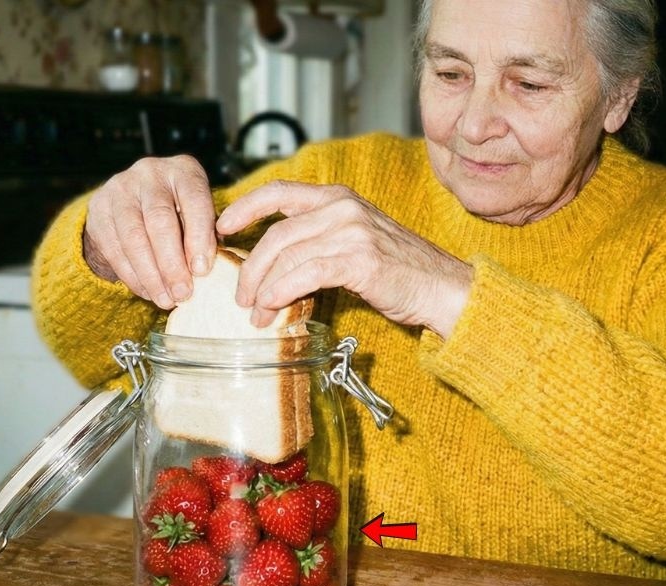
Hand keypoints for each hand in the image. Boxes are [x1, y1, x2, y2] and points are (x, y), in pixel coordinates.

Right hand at [82, 155, 216, 308]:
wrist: (136, 201)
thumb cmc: (181, 212)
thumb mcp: (199, 215)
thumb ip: (206, 236)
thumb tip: (205, 270)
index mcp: (183, 170)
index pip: (194, 200)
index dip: (199, 237)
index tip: (202, 271)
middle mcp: (150, 172)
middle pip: (159, 220)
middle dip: (172, 263)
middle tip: (183, 293)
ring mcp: (120, 189)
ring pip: (133, 237)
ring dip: (151, 275)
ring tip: (165, 300)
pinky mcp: (98, 209)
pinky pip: (114, 248)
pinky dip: (132, 275)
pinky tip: (147, 292)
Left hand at [216, 181, 474, 337]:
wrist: (443, 288)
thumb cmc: (399, 272)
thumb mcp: (354, 243)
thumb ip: (317, 243)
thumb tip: (273, 266)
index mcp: (339, 198)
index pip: (279, 192)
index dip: (245, 207)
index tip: (222, 227)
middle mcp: (343, 208)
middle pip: (275, 233)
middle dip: (250, 267)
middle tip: (240, 295)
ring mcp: (352, 231)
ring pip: (286, 255)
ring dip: (262, 288)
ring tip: (255, 313)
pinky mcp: (359, 260)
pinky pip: (305, 273)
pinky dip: (281, 292)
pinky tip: (273, 307)